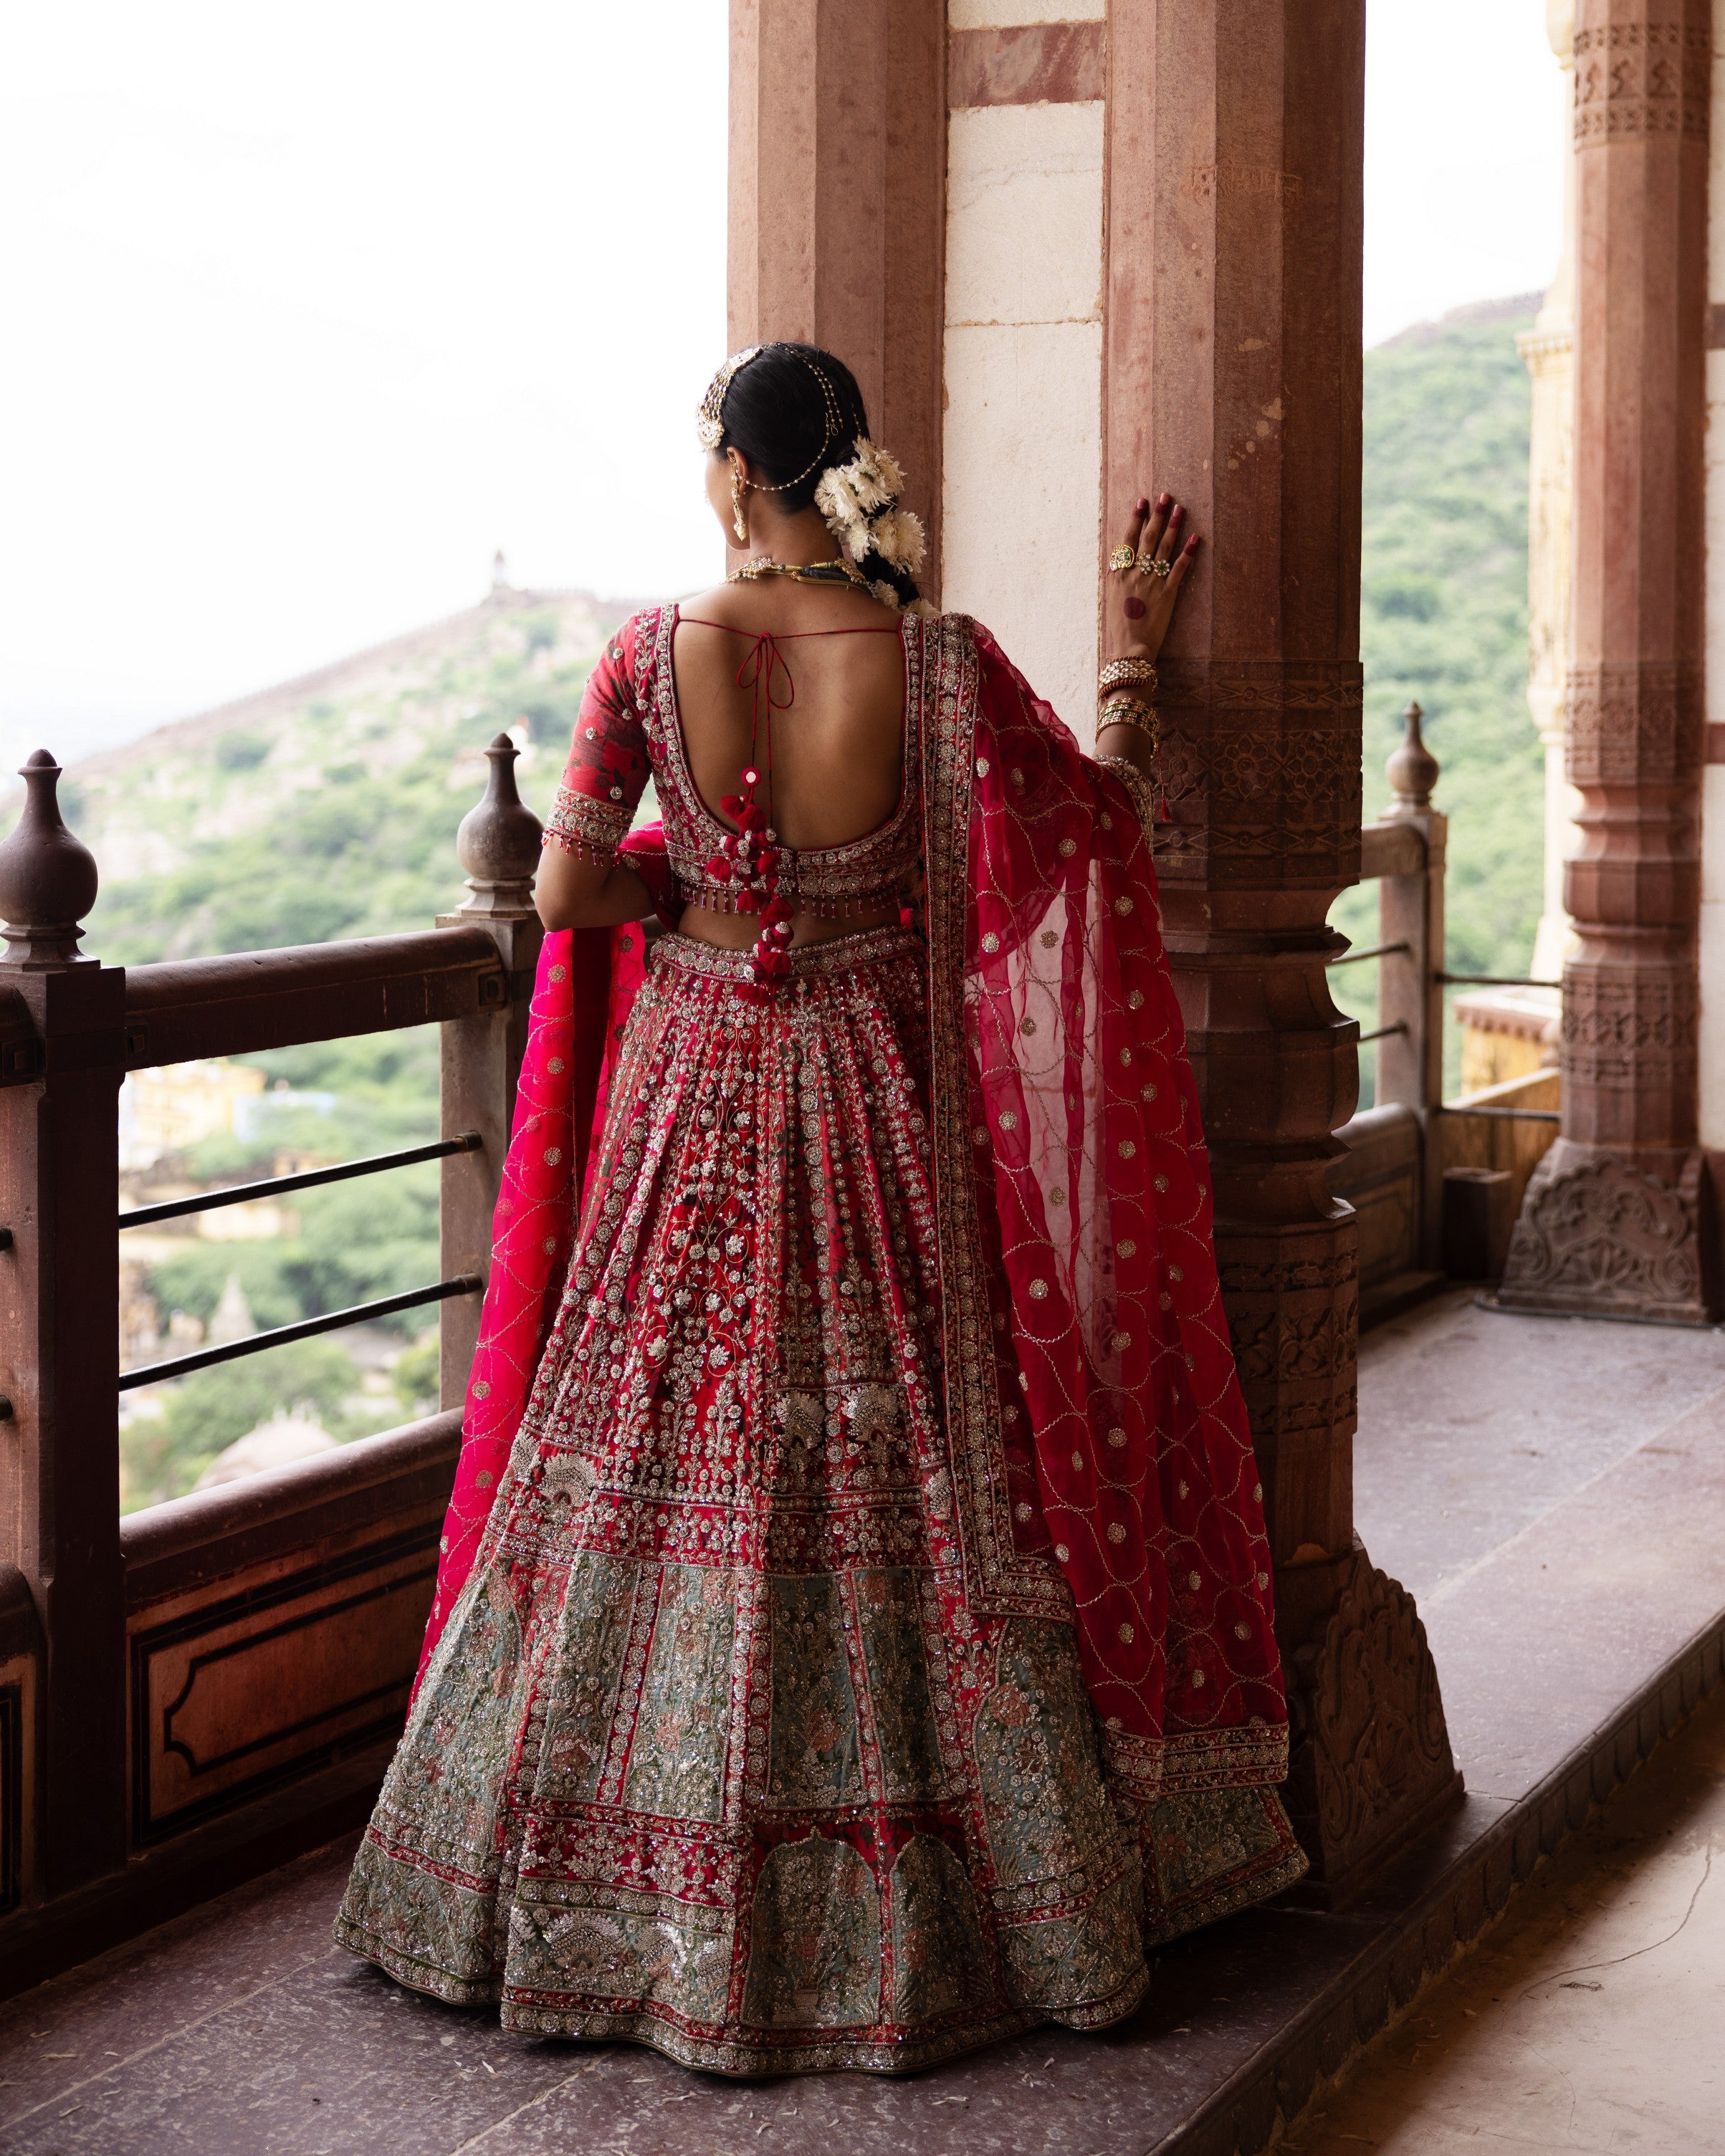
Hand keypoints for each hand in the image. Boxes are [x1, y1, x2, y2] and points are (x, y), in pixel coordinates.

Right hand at [1105, 492, 1199, 661]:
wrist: (1130, 649)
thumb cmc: (1119, 627)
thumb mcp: (1111, 599)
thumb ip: (1116, 578)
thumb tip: (1119, 562)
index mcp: (1119, 575)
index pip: (1128, 540)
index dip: (1136, 520)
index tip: (1142, 502)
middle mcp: (1135, 574)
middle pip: (1147, 538)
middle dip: (1156, 515)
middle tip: (1165, 496)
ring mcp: (1152, 582)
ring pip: (1164, 548)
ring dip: (1173, 527)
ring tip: (1179, 508)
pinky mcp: (1168, 594)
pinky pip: (1179, 569)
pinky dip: (1188, 553)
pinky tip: (1196, 538)